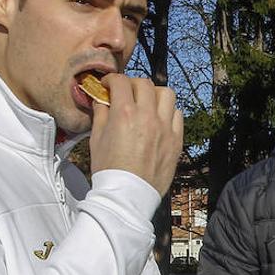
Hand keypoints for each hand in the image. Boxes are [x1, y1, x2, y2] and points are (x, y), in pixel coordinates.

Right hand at [89, 74, 182, 195]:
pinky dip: (168, 111)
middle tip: (125, 93)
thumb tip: (102, 100)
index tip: (108, 85)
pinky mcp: (176, 140)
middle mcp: (148, 116)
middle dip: (132, 84)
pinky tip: (159, 119)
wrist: (128, 195)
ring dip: (154, 94)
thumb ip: (101, 114)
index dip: (112, 80)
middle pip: (145, 84)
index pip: (121, 82)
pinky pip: (178, 115)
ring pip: (167, 94)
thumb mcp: (96, 139)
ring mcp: (165, 128)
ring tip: (146, 103)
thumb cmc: (109, 169)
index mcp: (125, 113)